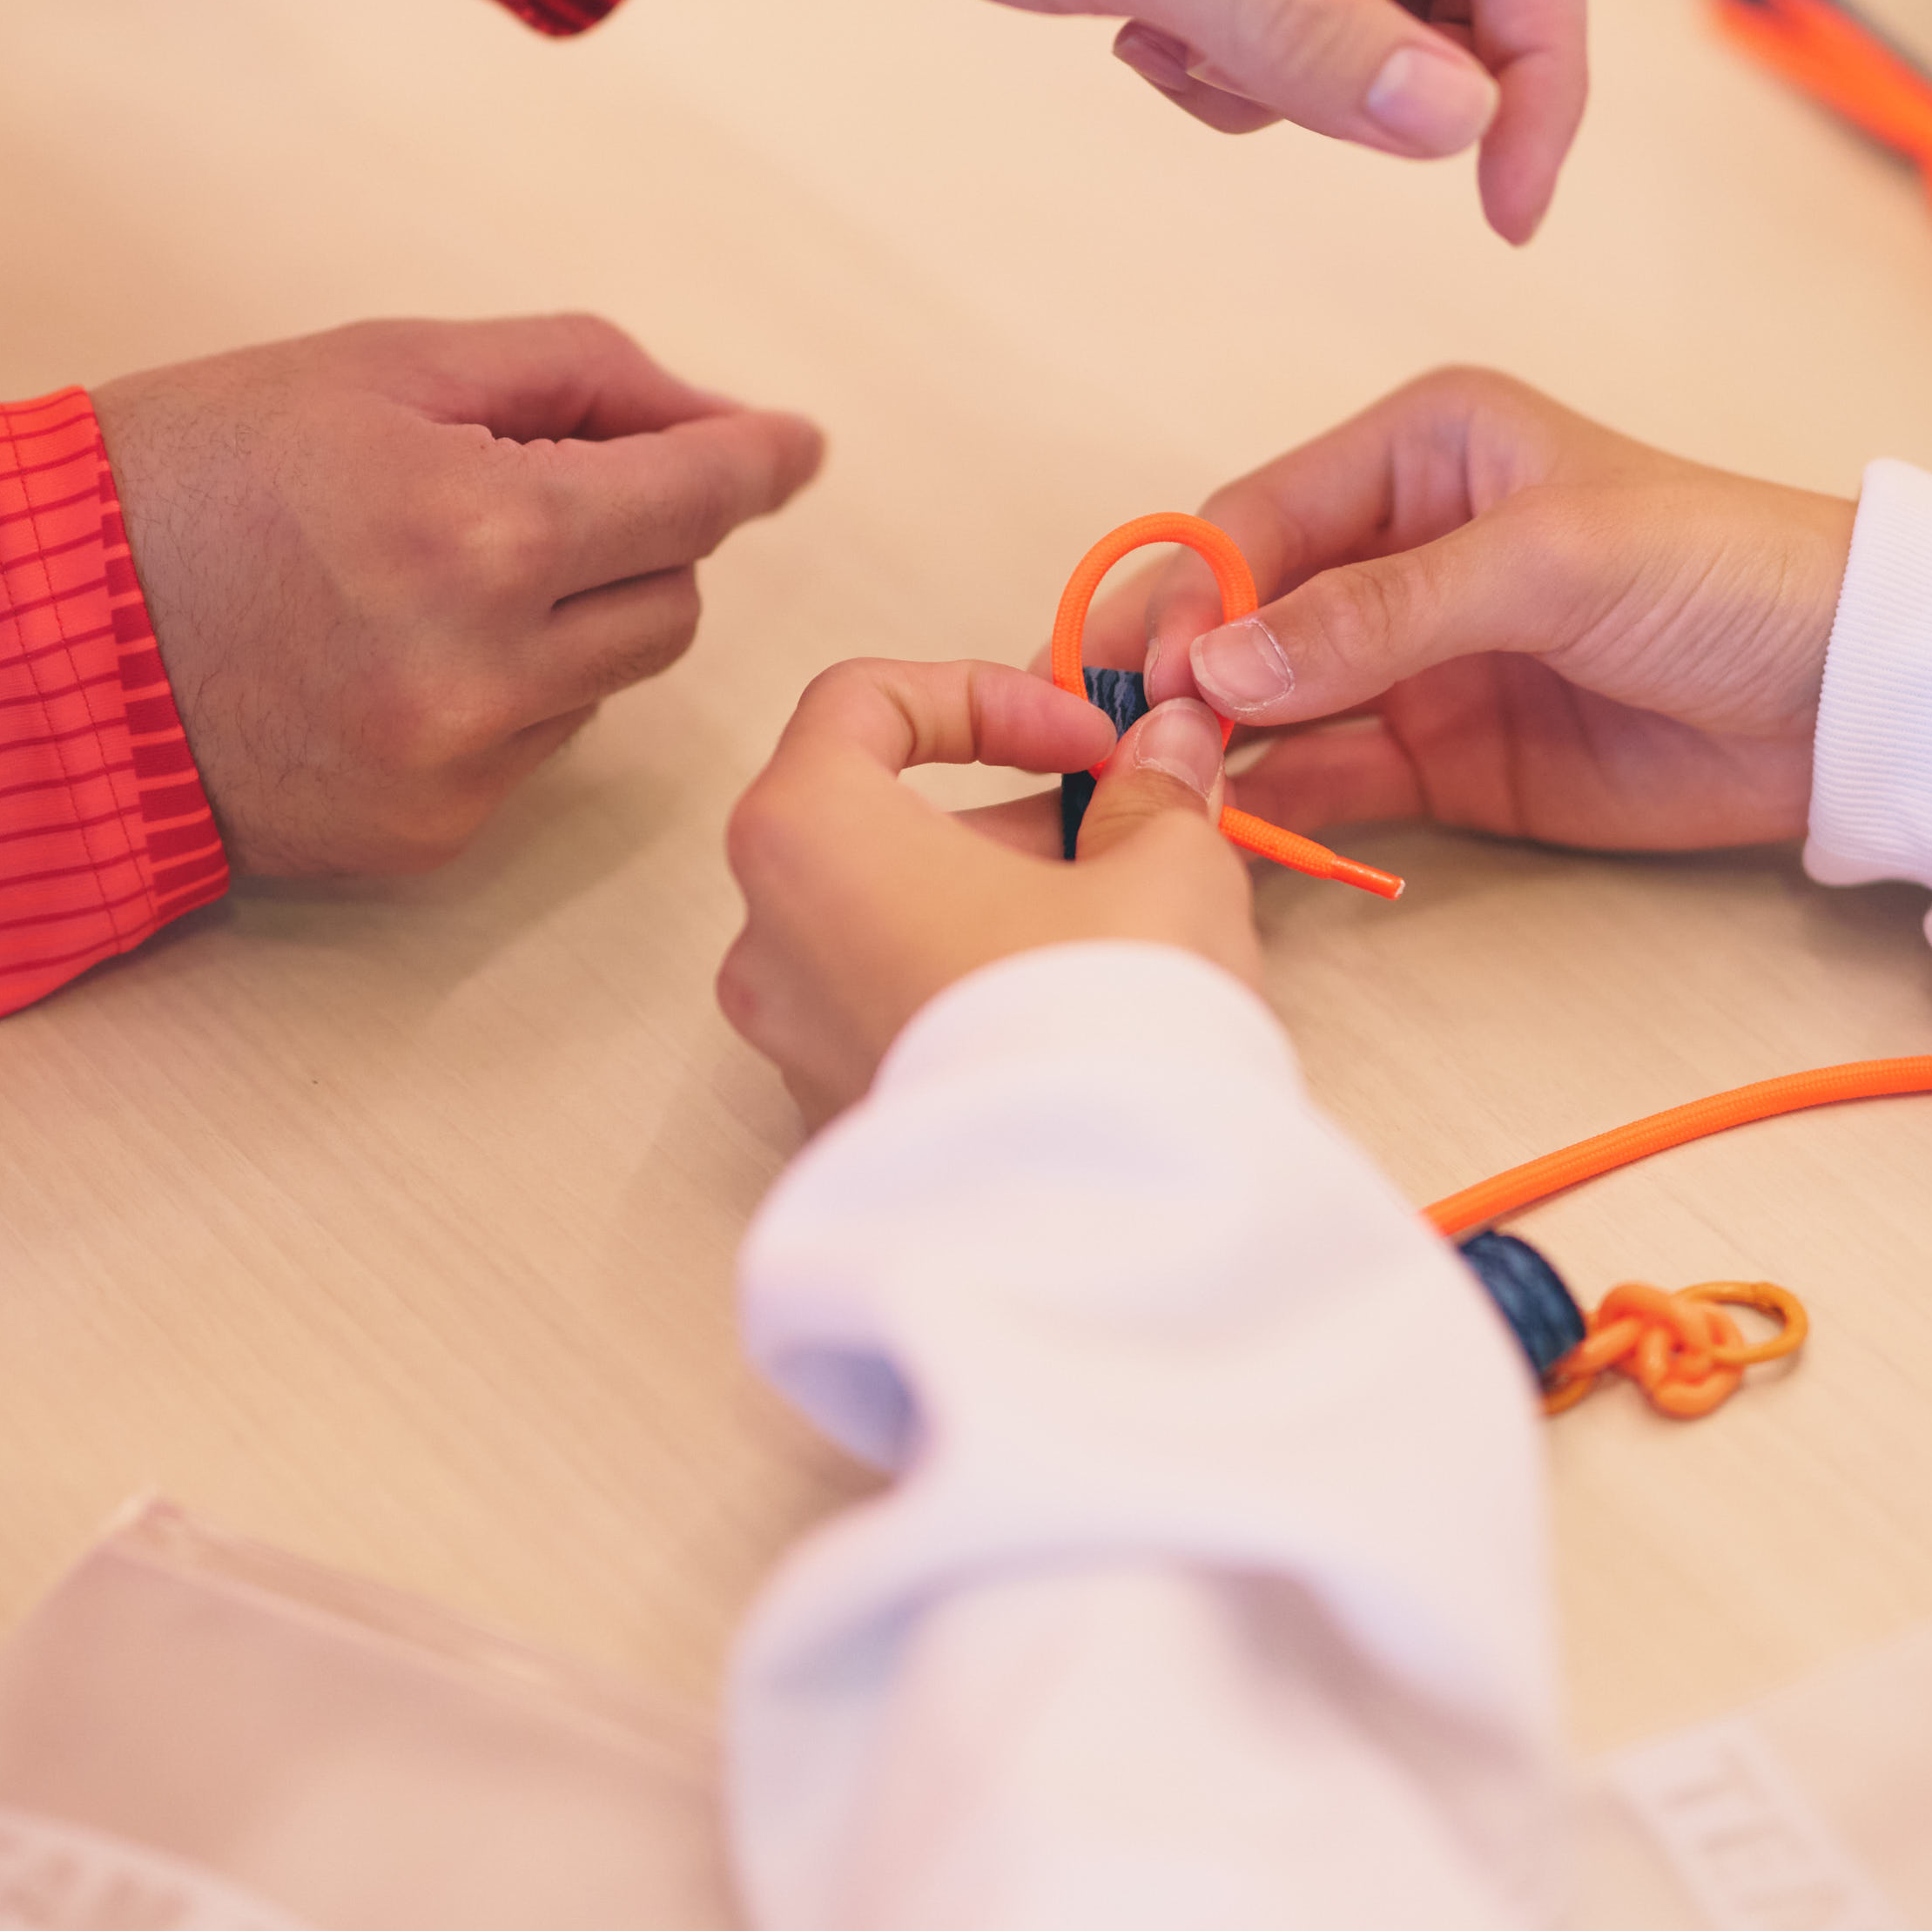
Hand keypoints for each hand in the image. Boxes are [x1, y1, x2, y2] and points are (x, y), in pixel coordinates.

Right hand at [95, 315, 823, 875]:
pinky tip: (388, 653)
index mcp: (484, 531)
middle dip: (637, 533)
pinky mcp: (421, 838)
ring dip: (564, 617)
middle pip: (671, 597)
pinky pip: (527, 751)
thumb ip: (575, 374)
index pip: (701, 499)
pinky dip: (497, 695)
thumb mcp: (385, 365)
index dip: (757, 460)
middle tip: (539, 484)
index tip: (790, 445)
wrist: (33, 630)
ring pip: (605, 680)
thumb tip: (716, 415)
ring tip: (426, 569)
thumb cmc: (198, 468)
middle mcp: (485, 671)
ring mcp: (455, 771)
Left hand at [532, 0, 1594, 243]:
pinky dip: (1237, 53)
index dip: (1543, 69)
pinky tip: (1132, 33)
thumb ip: (1302, 30)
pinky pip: (1294, 0)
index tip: (1505, 208)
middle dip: (1406, 70)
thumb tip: (1458, 121)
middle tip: (1292, 119)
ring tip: (1161, 51)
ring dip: (1301, 71)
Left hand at [717, 661, 1255, 1124]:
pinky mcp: (836, 1123)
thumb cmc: (1101, 1029)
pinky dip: (974, 989)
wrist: (1095, 1235)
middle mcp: (768, 938)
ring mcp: (791, 1043)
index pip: (860, 703)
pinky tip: (1079, 1017)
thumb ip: (1152, 789)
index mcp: (807, 836)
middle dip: (1009, 814)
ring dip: (999, 902)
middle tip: (1122, 831)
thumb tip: (1162, 751)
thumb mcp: (1163, 865)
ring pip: (889, 924)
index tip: (1083, 738)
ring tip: (1119, 930)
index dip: (985, 695)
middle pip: (874, 820)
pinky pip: (897, 1017)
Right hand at [1104, 369, 1854, 852]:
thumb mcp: (1550, 562)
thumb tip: (1222, 665)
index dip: (1189, 592)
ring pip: (1273, 700)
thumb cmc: (1726, 571)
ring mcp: (1417, 659)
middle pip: (1244, 610)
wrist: (1856, 696)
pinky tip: (1223, 825)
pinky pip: (1332, 775)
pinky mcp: (1446, 757)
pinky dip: (1275, 802)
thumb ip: (1381, 612)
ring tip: (1141, 792)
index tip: (1142, 669)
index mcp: (1422, 449)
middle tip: (1102, 734)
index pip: (1259, 518)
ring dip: (1209, 743)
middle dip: (1171, 668)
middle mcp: (1399, 546)